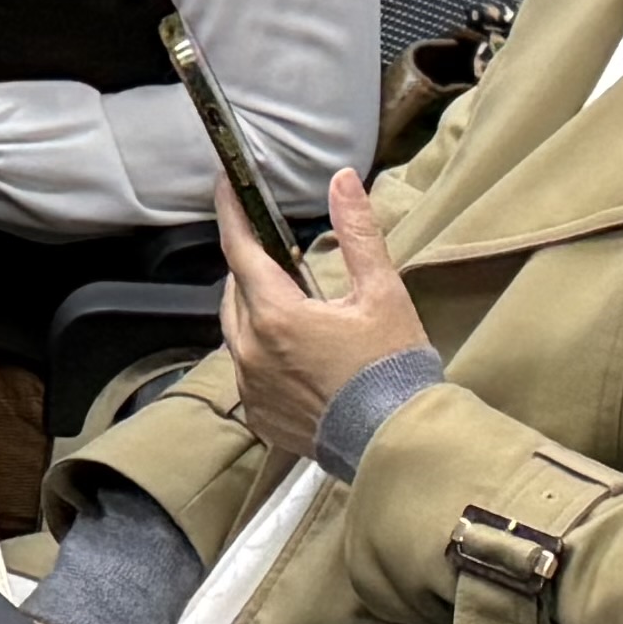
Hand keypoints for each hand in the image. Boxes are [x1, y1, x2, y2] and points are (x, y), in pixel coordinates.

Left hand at [215, 168, 428, 470]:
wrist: (398, 443)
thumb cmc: (394, 368)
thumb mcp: (383, 294)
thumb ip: (358, 234)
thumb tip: (342, 180)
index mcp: (276, 316)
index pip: (240, 250)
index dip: (230, 213)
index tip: (224, 185)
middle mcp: (251, 351)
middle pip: (236, 291)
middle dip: (253, 266)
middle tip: (283, 256)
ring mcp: (251, 387)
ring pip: (237, 330)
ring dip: (255, 309)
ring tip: (293, 303)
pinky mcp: (259, 415)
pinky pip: (247, 370)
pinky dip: (261, 352)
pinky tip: (294, 354)